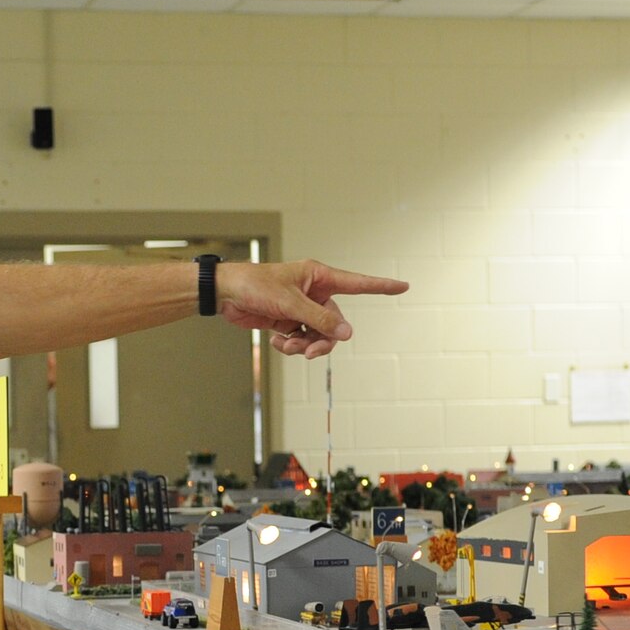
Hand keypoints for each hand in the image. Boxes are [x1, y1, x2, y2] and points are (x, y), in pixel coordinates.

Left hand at [217, 261, 408, 358]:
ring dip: (304, 346)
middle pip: (335, 323)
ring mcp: (302, 309)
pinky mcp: (289, 322)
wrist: (226, 294)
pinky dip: (291, 346)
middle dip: (323, 340)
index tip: (404, 286)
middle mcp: (314, 292)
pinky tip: (276, 341)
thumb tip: (346, 333)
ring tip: (287, 347)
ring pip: (318, 336)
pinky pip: (301, 340)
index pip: (357, 283)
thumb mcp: (290, 304)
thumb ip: (319, 319)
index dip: (381, 286)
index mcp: (319, 277)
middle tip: (308, 352)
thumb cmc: (255, 286)